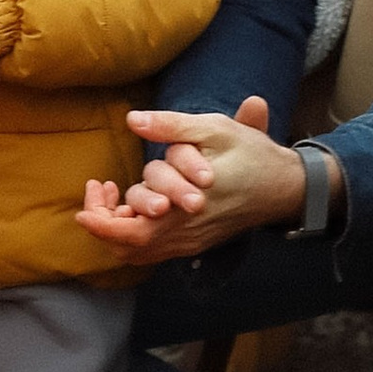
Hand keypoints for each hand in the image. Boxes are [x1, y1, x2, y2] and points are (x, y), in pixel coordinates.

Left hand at [77, 96, 310, 262]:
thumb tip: (133, 120)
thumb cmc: (252, 156)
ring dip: (118, 227)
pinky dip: (136, 231)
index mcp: (187, 211)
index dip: (102, 225)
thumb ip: (171, 126)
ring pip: (140, 251)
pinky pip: (155, 248)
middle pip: (129, 247)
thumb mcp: (214, 130)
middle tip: (99, 188)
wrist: (287, 187)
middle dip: (103, 222)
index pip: (132, 234)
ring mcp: (190, 242)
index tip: (85, 205)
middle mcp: (185, 234)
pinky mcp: (195, 242)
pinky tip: (136, 203)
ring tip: (113, 192)